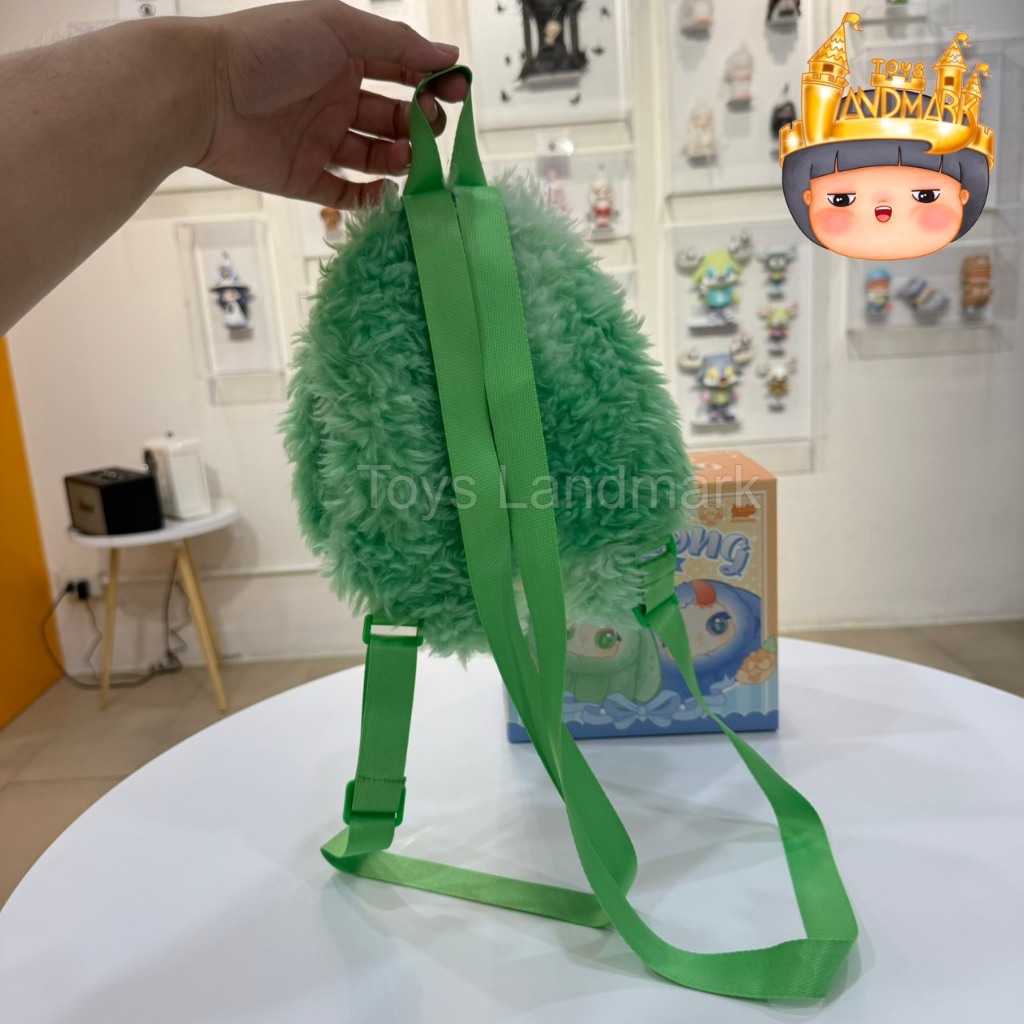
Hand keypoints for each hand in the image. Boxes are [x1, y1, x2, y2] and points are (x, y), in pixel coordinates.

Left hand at [193, 0, 467, 207]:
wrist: (203, 93)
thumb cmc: (268, 48)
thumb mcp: (338, 28)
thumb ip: (396, 43)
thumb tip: (449, 56)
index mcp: (343, 57)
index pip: (401, 70)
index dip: (432, 81)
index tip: (457, 92)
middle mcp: (335, 98)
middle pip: (394, 117)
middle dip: (420, 123)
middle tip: (429, 127)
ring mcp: (321, 140)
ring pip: (377, 156)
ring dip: (402, 158)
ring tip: (408, 156)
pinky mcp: (305, 178)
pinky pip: (349, 193)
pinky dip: (373, 196)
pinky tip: (388, 189)